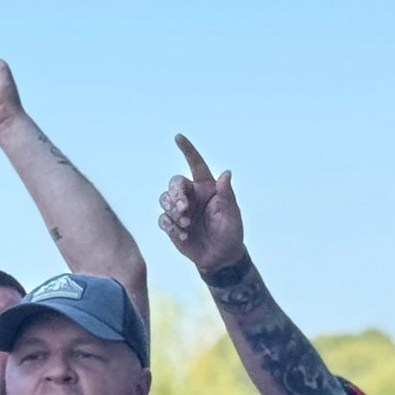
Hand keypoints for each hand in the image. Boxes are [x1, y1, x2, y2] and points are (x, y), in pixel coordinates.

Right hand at [158, 134, 246, 272]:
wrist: (221, 257)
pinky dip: (170, 226)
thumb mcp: (232, 213)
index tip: (178, 137)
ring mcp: (180, 210)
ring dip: (172, 210)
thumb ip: (227, 194)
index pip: (196, 164)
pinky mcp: (172, 225)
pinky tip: (182, 235)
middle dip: (176, 194)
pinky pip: (162, 219)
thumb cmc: (230, 232)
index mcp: (207, 187)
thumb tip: (227, 173)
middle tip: (183, 209)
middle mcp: (192, 195)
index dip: (187, 150)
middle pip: (174, 183)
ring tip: (185, 224)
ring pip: (164, 199)